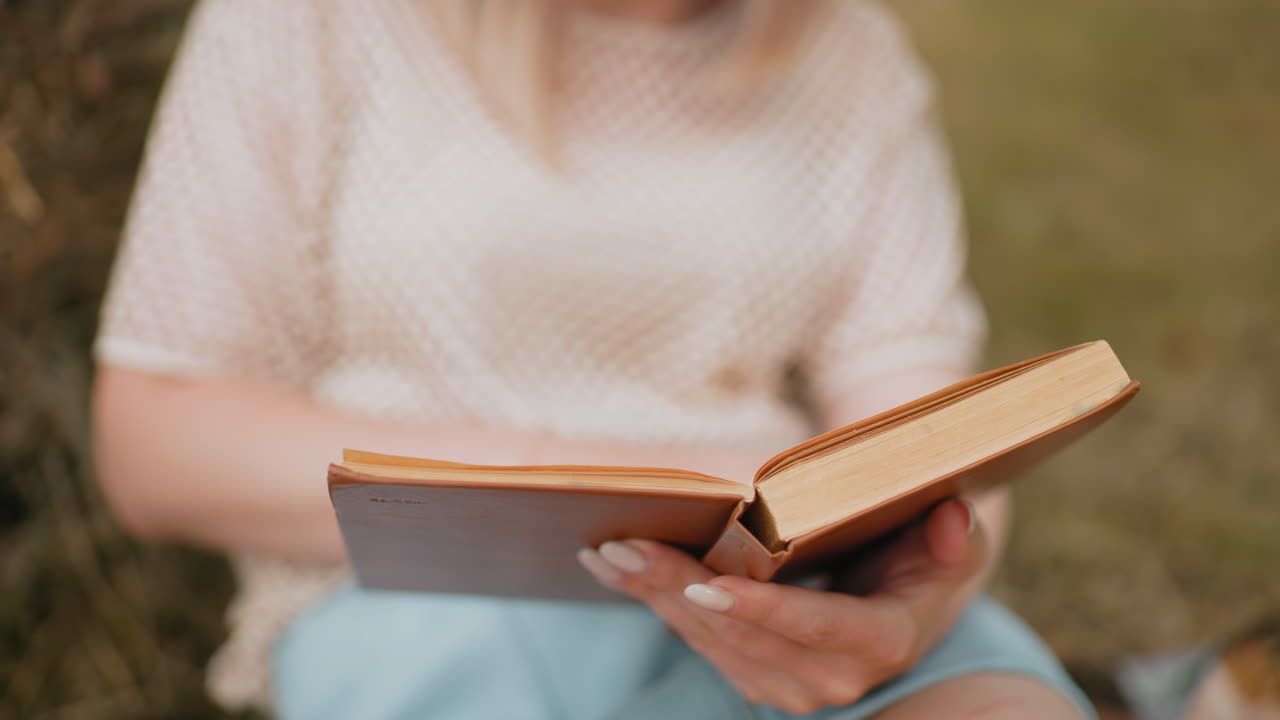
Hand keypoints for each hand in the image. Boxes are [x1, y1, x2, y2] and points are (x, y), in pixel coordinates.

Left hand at [576, 499, 991, 714]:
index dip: (762, 608)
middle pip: (742, 632)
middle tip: (624, 547)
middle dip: (679, 588)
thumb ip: (956, 538)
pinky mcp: (756, 676)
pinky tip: (616, 569)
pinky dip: (656, 603)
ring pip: (710, 640)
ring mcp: (788, 684)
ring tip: (606, 552)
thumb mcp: (957, 547)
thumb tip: (952, 521)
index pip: (815, 626)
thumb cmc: (931, 562)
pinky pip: (699, 642)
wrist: (913, 604)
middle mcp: (830, 677)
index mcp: (880, 640)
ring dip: (654, 595)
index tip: (708, 584)